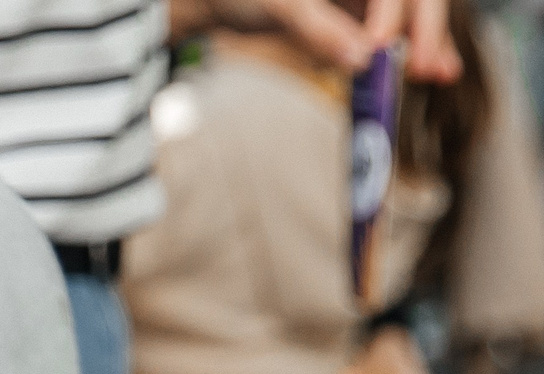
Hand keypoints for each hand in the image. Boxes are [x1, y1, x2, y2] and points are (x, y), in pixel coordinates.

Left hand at [193, 0, 457, 78]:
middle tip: (426, 67)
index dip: (391, 13)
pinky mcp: (366, 9)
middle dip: (425, 26)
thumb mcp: (279, 8)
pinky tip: (433, 68)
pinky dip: (413, 45)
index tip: (379, 47)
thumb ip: (318, 30)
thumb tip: (361, 59)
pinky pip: (398, 26)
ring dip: (429, 39)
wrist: (226, 2)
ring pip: (413, 9)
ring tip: (440, 73)